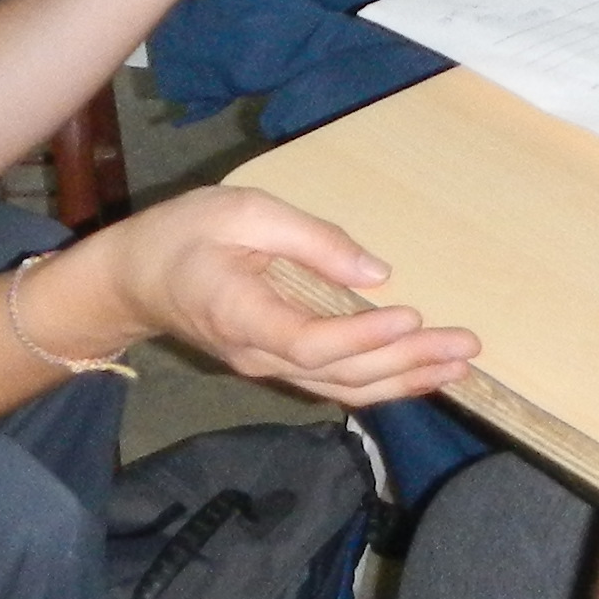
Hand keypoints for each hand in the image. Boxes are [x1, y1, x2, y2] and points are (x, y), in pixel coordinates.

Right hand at [81, 186, 480, 406]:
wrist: (134, 279)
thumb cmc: (183, 234)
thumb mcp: (241, 211)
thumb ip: (309, 239)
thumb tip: (375, 271)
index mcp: (243, 315)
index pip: (313, 342)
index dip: (365, 336)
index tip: (411, 313)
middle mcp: (259, 354)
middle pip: (342, 374)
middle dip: (407, 361)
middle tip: (465, 346)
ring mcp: (268, 366)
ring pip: (343, 388)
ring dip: (404, 380)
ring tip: (456, 367)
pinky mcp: (278, 362)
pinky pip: (335, 381)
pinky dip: (382, 380)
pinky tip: (418, 373)